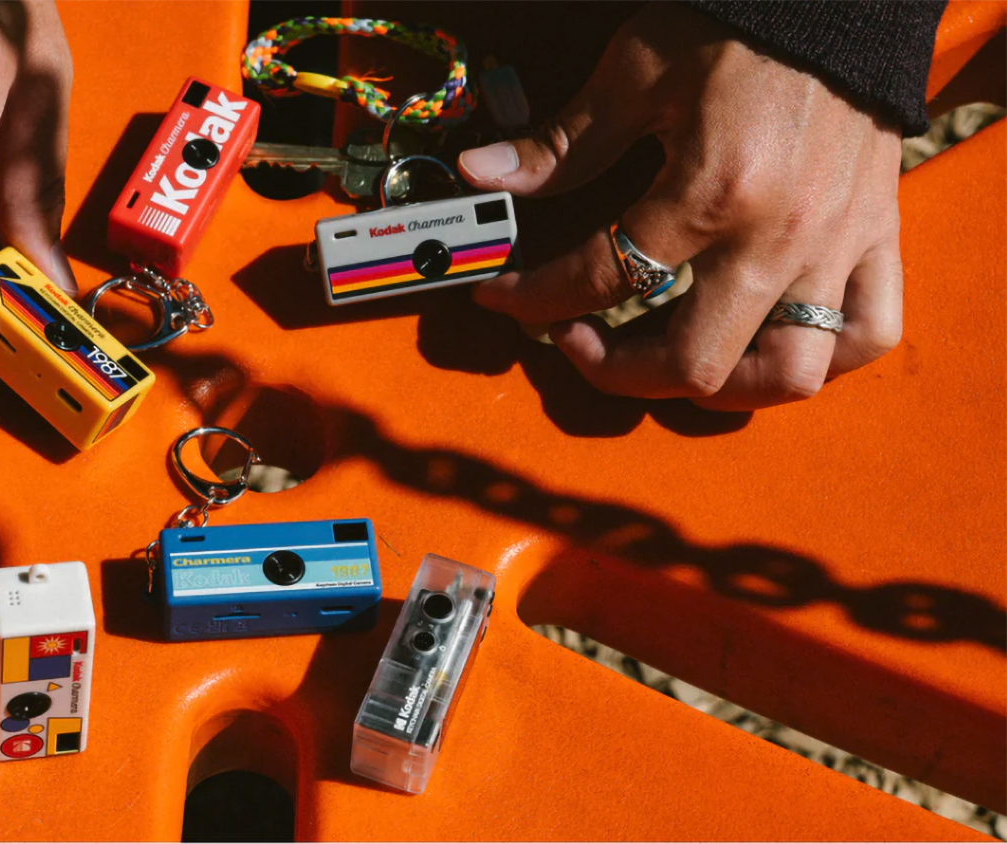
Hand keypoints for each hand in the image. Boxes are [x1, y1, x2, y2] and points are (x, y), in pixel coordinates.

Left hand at [458, 3, 902, 410]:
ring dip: (721, 387)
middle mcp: (776, 236)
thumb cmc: (734, 26)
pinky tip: (767, 345)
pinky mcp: (878, 239)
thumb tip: (483, 174)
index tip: (501, 297)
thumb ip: (561, 144)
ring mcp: (834, 247)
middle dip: (615, 371)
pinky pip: (868, 334)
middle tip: (577, 339)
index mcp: (711, 191)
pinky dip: (822, 358)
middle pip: (691, 364)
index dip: (533, 298)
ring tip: (670, 357)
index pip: (603, 279)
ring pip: (786, 374)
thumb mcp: (635, 72)